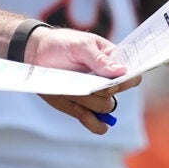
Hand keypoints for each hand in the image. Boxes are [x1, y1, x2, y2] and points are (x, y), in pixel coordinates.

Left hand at [23, 25, 139, 135]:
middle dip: (100, 92)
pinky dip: (94, 123)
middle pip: (115, 97)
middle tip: (85, 82)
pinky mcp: (81, 107)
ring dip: (88, 102)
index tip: (110, 81)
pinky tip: (85, 115)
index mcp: (112, 62)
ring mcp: (94, 96)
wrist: (35, 53)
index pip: (132, 76)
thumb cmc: (61, 43)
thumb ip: (99, 59)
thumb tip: (122, 71)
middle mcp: (106, 81)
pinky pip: (95, 124)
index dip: (126, 82)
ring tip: (71, 89)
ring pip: (104, 109)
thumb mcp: (80, 45)